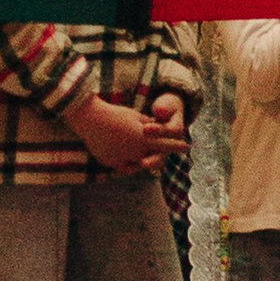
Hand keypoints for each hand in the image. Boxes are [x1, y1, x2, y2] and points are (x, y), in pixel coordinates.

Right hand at [69, 92, 187, 174]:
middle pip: (153, 157)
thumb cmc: (115, 114)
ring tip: (147, 157)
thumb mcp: (136, 117)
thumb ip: (149, 125)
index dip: (177, 146)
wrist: (91, 119)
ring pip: (138, 164)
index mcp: (144, 139)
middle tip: (165, 153)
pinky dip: (128, 163)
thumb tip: (158, 127)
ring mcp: (122, 160)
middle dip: (159, 155)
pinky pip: (123, 166)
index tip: (187, 146)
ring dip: (144, 160)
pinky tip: (131, 160)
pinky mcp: (110, 163)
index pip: (166, 145)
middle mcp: (135, 152)